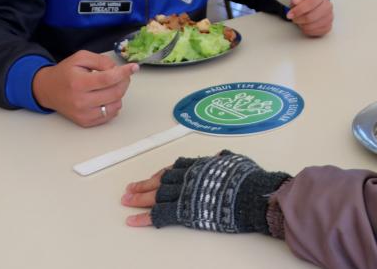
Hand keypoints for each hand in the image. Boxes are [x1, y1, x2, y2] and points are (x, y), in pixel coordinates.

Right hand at [31, 50, 137, 126]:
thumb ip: (101, 61)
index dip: (124, 73)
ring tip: (111, 86)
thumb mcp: (81, 58)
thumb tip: (118, 69)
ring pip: (116, 104)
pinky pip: (110, 115)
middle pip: (116, 92)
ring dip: (119, 93)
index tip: (134, 67)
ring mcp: (83, 114)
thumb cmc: (65, 73)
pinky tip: (106, 96)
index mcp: (78, 83)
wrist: (48, 90)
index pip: (108, 79)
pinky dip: (113, 104)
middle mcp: (80, 101)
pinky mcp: (86, 122)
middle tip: (122, 75)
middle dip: (124, 81)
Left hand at [121, 150, 290, 233]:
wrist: (250, 193)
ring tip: (126, 201)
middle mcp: (188, 176)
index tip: (151, 177)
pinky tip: (133, 221)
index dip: (159, 174)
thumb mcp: (237, 162)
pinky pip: (159, 215)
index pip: (174, 168)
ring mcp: (184, 193)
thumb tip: (221, 155)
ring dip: (138, 199)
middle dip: (143, 185)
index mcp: (200, 165)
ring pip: (155, 195)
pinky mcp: (183, 211)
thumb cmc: (247, 178)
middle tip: (129, 189)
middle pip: (160, 181)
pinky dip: (144, 218)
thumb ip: (226, 159)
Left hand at [287, 0, 332, 36]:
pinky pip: (316, 32)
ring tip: (300, 21)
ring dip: (302, 25)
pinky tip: (305, 25)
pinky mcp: (328, 26)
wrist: (313, 6)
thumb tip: (295, 1)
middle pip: (311, 17)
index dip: (298, 10)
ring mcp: (329, 17)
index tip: (290, 14)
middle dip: (299, 19)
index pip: (310, 3)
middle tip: (294, 19)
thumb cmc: (305, 1)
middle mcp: (327, 5)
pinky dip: (307, 30)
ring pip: (312, 26)